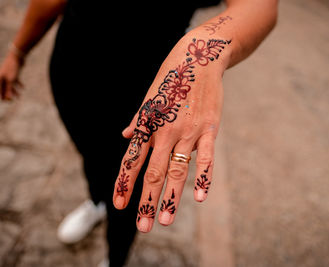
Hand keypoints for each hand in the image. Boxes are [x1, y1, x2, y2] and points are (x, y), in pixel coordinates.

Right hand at [0, 52, 23, 100]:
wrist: (17, 56)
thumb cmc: (12, 68)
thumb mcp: (11, 80)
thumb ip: (9, 89)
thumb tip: (8, 98)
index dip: (1, 96)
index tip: (3, 102)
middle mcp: (2, 76)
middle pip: (4, 88)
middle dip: (7, 95)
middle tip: (11, 101)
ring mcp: (8, 74)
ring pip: (10, 85)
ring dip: (14, 91)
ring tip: (19, 97)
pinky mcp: (13, 72)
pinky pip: (15, 80)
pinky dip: (18, 84)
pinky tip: (23, 88)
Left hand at [112, 34, 231, 232]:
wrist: (198, 58)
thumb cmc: (171, 79)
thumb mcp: (149, 98)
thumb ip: (138, 121)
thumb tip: (126, 137)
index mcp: (148, 124)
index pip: (132, 160)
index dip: (124, 184)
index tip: (118, 205)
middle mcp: (164, 131)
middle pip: (153, 172)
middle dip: (147, 201)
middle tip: (144, 227)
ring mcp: (188, 131)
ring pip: (177, 170)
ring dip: (171, 197)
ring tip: (166, 221)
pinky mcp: (209, 128)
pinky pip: (206, 158)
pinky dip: (203, 178)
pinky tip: (199, 198)